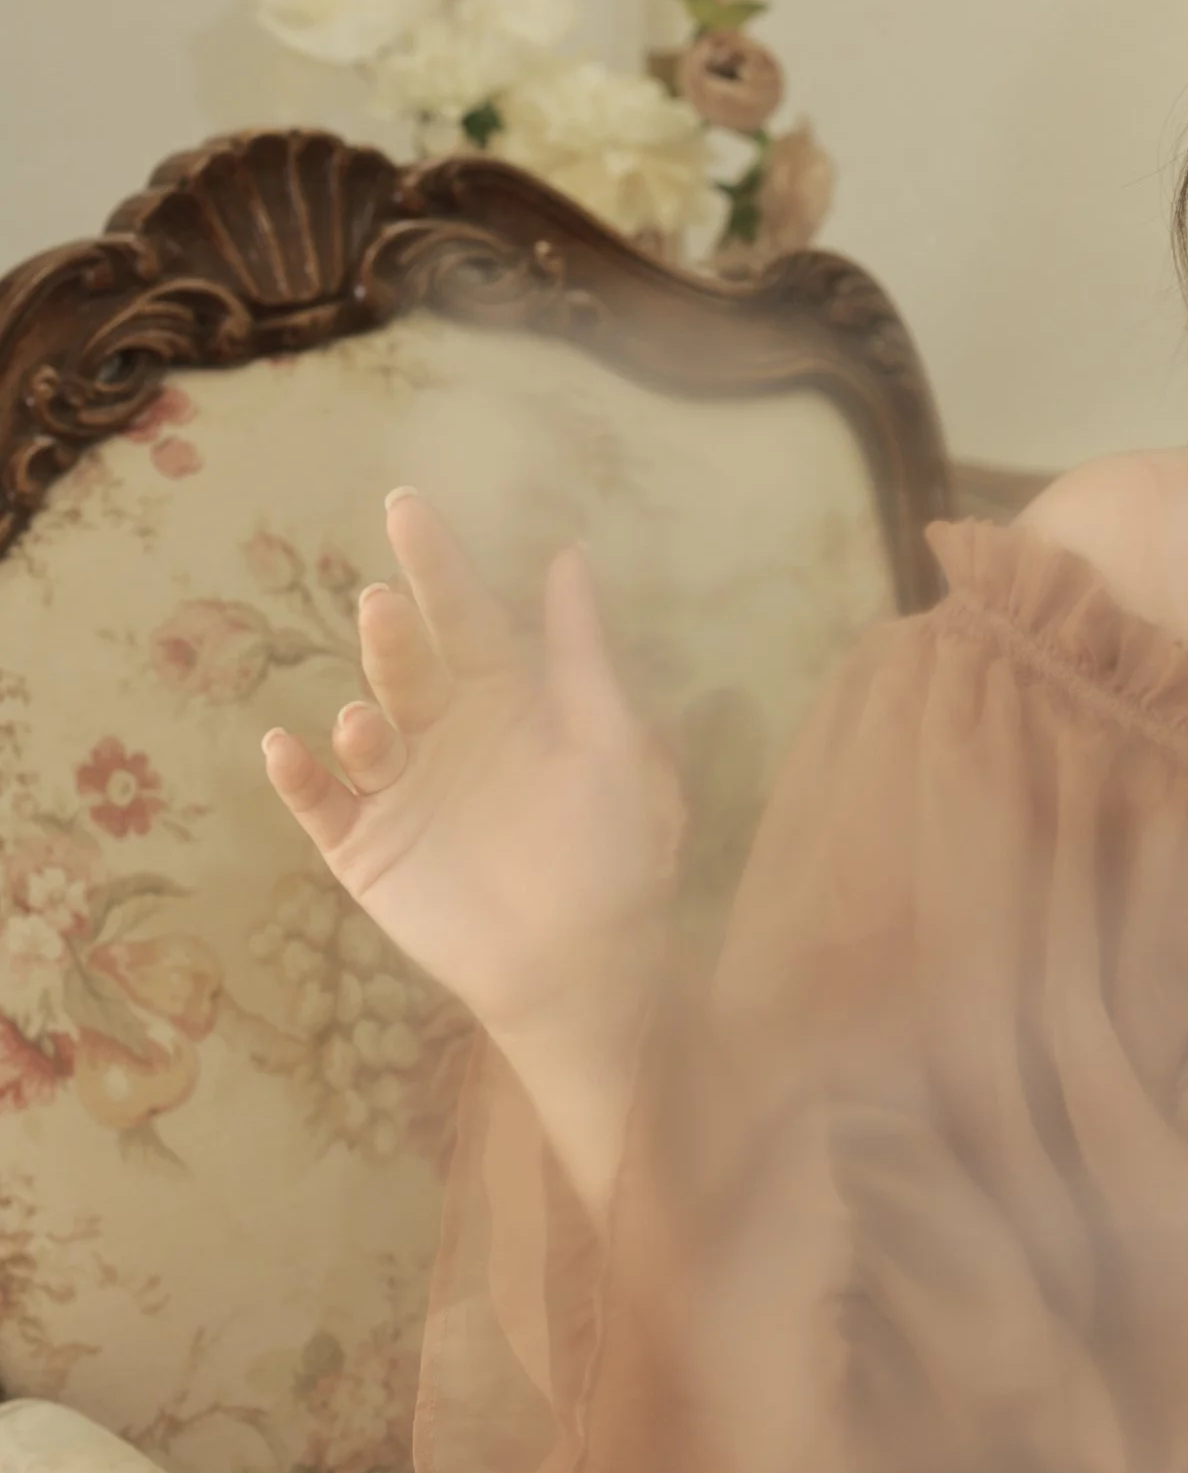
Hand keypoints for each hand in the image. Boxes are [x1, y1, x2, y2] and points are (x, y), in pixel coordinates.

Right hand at [260, 488, 684, 1053]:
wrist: (586, 969)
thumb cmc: (614, 852)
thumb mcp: (610, 743)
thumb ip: (581, 654)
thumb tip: (568, 555)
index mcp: (503, 698)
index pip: (465, 616)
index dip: (440, 563)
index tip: (408, 504)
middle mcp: (443, 732)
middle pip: (409, 666)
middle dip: (395, 636)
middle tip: (387, 605)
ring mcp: (400, 788)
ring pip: (366, 731)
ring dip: (362, 714)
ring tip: (370, 718)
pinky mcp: (365, 848)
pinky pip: (322, 805)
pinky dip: (301, 778)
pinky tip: (287, 749)